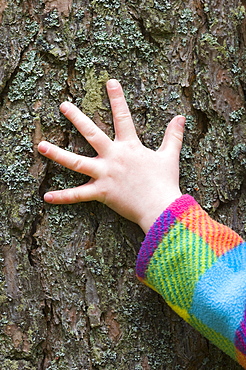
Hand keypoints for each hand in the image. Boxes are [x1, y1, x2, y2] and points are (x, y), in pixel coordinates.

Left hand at [38, 79, 184, 232]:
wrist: (161, 207)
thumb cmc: (165, 182)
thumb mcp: (170, 156)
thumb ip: (173, 135)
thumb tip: (181, 117)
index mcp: (129, 147)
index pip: (123, 117)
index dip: (117, 98)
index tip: (109, 81)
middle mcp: (114, 157)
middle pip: (91, 133)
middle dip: (76, 117)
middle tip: (63, 105)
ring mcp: (105, 174)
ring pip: (76, 162)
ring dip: (57, 153)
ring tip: (41, 146)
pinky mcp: (101, 192)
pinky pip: (78, 195)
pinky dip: (63, 197)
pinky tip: (46, 197)